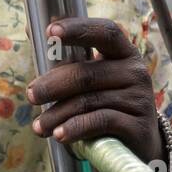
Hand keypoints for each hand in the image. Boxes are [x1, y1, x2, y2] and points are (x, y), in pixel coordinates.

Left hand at [27, 17, 162, 163]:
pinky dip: (76, 128)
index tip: (50, 31)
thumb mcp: (91, 80)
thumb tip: (31, 29)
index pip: (106, 32)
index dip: (78, 29)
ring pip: (89, 101)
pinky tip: (60, 135)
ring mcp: (140, 99)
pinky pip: (100, 121)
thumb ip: (65, 59)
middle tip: (31, 95)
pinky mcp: (138, 125)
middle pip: (87, 73)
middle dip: (53, 84)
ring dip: (58, 114)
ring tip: (39, 126)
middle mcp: (135, 72)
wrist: (137, 142)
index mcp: (123, 53)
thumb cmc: (106, 103)